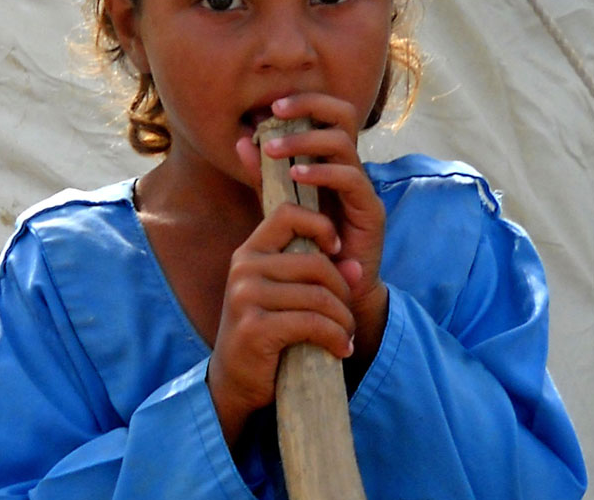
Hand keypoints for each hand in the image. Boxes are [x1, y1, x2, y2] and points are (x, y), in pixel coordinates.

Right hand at [206, 200, 355, 445]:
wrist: (234, 381)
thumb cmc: (266, 334)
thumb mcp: (288, 298)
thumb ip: (319, 277)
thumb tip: (358, 268)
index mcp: (250, 252)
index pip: (288, 213)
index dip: (321, 226)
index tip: (337, 250)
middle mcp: (244, 268)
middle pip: (316, 264)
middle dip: (343, 293)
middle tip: (347, 317)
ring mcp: (246, 296)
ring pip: (319, 297)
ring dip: (343, 321)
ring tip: (346, 336)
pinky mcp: (255, 327)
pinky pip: (313, 323)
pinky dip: (335, 338)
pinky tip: (340, 349)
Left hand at [234, 93, 390, 378]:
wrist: (335, 293)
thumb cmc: (306, 247)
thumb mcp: (280, 206)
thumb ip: (263, 176)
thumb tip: (241, 140)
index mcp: (330, 161)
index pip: (326, 114)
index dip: (303, 102)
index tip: (269, 106)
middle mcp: (349, 167)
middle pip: (343, 114)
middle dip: (309, 105)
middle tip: (275, 111)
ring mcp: (362, 187)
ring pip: (343, 142)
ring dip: (305, 139)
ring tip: (274, 150)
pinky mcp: (370, 210)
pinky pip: (350, 178)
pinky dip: (321, 172)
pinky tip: (295, 175)